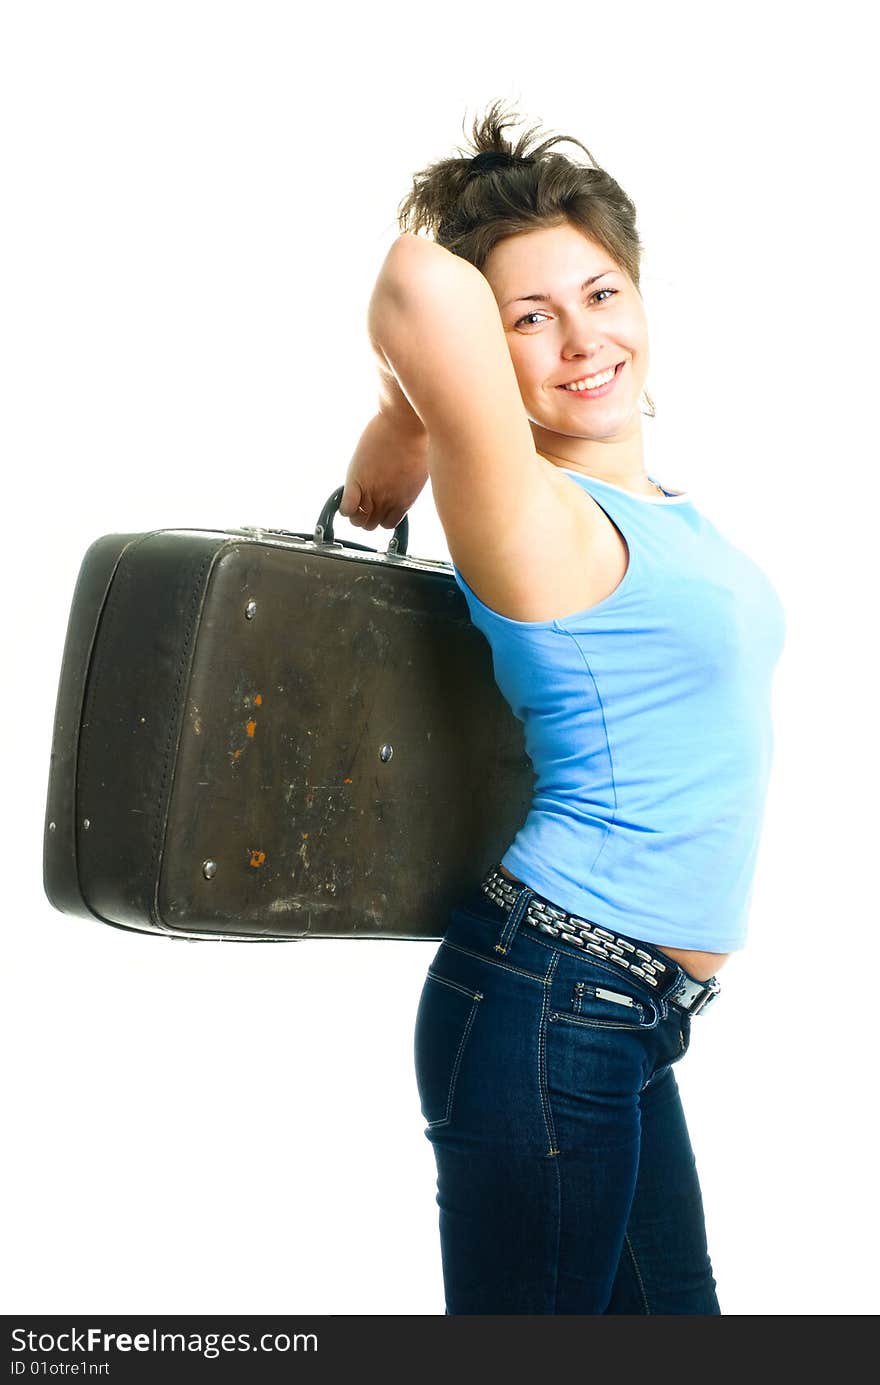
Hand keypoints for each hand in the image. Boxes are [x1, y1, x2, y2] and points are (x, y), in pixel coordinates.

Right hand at [339, 410, 429, 531]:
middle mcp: (388, 500)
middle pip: (371, 525)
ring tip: (355, 497)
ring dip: (355, 512)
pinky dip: (345, 506)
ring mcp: (372, 492)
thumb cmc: (417, 439)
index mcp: (405, 500)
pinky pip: (346, 508)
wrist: (405, 423)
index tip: (378, 505)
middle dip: (366, 514)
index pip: (388, 523)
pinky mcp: (357, 480)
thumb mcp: (419, 471)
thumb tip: (401, 487)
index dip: (381, 515)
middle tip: (364, 499)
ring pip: (358, 520)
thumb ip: (408, 485)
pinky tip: (348, 494)